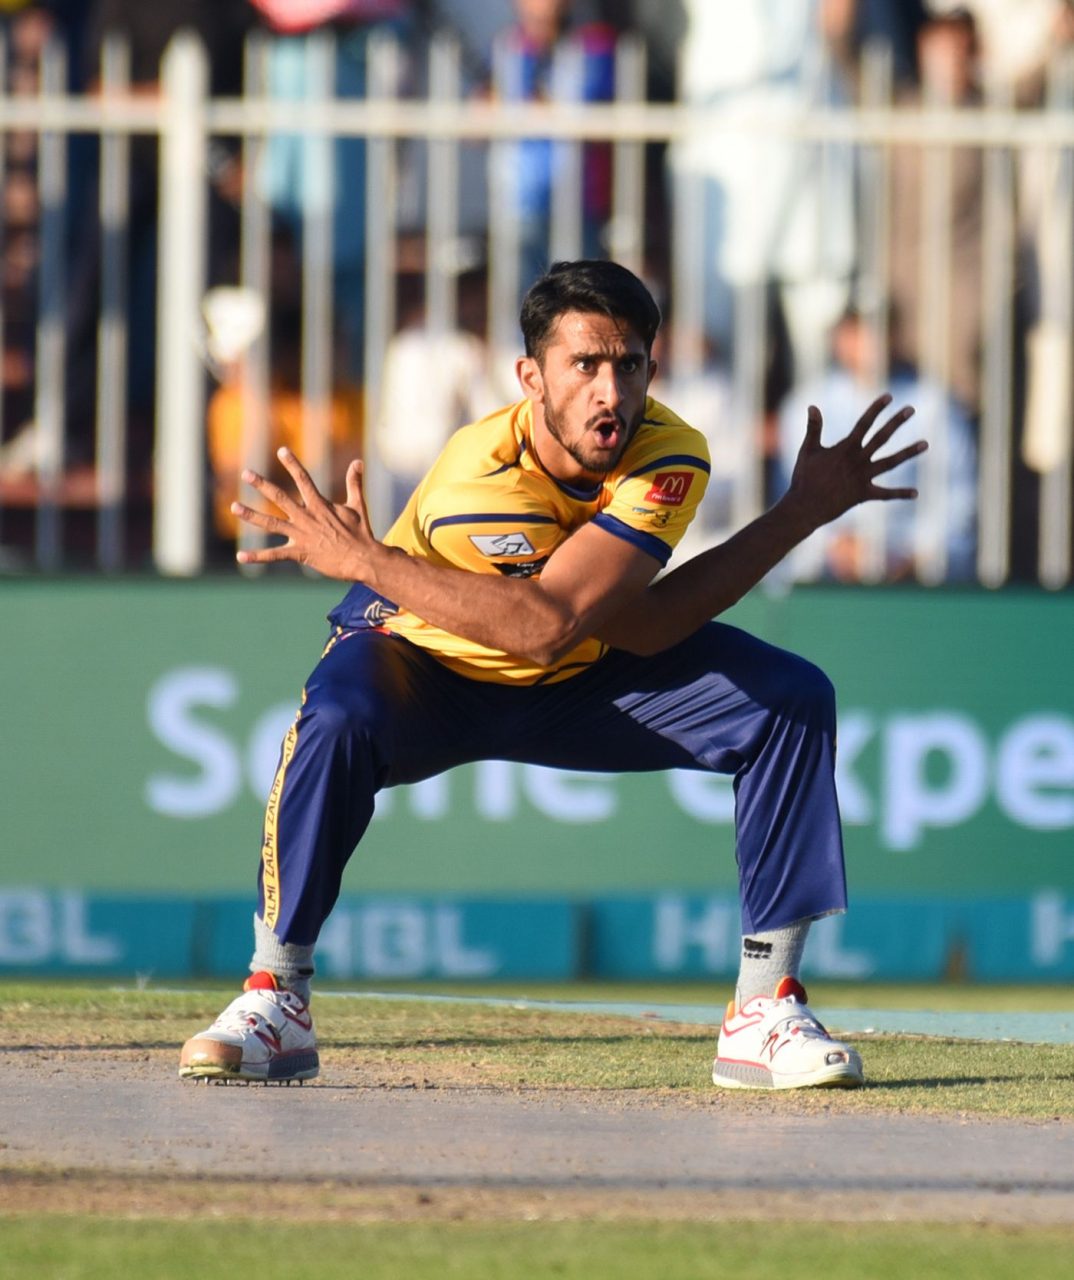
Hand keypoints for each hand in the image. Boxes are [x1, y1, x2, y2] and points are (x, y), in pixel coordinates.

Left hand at [231, 447, 373, 579]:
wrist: (363, 560)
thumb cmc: (361, 533)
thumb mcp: (358, 505)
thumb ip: (354, 483)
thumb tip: (358, 461)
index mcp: (320, 505)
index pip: (304, 479)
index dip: (293, 464)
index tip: (282, 450)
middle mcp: (307, 518)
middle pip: (280, 498)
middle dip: (262, 485)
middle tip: (246, 474)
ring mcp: (302, 536)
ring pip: (271, 524)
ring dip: (252, 515)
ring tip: (235, 507)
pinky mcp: (300, 554)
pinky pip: (274, 555)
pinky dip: (257, 556)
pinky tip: (240, 556)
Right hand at [786, 393, 924, 533]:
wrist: (805, 507)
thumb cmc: (804, 478)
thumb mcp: (807, 451)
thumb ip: (813, 428)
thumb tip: (812, 406)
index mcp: (845, 448)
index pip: (864, 424)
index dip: (876, 409)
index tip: (889, 397)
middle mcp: (858, 460)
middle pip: (882, 437)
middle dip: (896, 422)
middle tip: (911, 409)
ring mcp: (863, 477)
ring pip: (890, 463)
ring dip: (908, 453)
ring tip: (925, 444)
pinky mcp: (863, 495)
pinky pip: (884, 494)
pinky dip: (899, 494)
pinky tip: (916, 493)